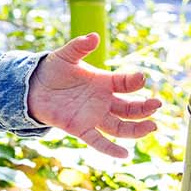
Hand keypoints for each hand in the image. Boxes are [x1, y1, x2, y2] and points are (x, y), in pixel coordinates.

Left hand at [26, 33, 162, 157]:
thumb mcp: (66, 56)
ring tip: (152, 127)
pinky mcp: (81, 128)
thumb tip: (93, 36)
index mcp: (105, 83)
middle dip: (144, 108)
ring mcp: (94, 116)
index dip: (134, 81)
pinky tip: (124, 154)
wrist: (33, 87)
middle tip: (157, 105)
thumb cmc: (54, 70)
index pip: (125, 84)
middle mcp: (104, 101)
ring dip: (136, 129)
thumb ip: (79, 47)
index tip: (141, 78)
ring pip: (120, 127)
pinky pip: (99, 141)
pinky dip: (110, 149)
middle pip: (129, 109)